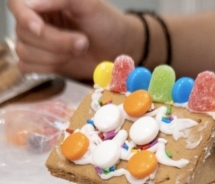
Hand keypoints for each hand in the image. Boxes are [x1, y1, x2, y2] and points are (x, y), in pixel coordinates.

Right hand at [8, 0, 138, 78]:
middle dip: (55, 43)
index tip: (39, 28)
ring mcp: (38, 43)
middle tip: (83, 42)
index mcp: (44, 2)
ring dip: (54, 57)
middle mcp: (36, 20)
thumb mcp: (89, 4)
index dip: (25, 18)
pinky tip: (67, 61)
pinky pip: (28, 67)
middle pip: (24, 33)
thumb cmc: (106, 23)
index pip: (18, 5)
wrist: (118, 49)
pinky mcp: (42, 62)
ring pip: (24, 52)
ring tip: (78, 50)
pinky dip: (47, 68)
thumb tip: (29, 4)